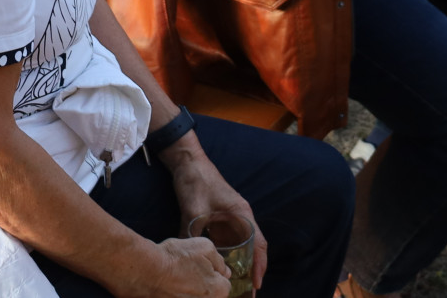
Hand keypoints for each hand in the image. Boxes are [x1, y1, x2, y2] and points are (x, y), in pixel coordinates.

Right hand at [132, 237, 231, 297]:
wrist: (146, 271)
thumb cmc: (176, 258)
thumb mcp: (205, 247)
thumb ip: (219, 260)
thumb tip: (224, 271)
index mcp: (219, 291)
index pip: (224, 284)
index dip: (214, 272)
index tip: (202, 266)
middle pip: (210, 293)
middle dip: (203, 283)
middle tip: (188, 271)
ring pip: (195, 295)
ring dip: (190, 289)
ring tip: (177, 278)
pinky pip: (181, 296)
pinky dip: (177, 292)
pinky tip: (170, 284)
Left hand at [165, 148, 265, 292]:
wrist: (187, 162)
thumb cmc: (197, 181)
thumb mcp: (194, 210)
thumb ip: (192, 234)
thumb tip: (186, 259)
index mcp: (242, 214)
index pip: (258, 244)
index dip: (260, 265)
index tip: (257, 284)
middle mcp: (240, 218)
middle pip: (252, 249)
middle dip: (251, 271)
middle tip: (247, 293)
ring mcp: (230, 220)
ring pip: (239, 248)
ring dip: (239, 266)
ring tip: (236, 286)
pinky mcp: (219, 220)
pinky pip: (226, 243)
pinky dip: (226, 257)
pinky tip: (220, 270)